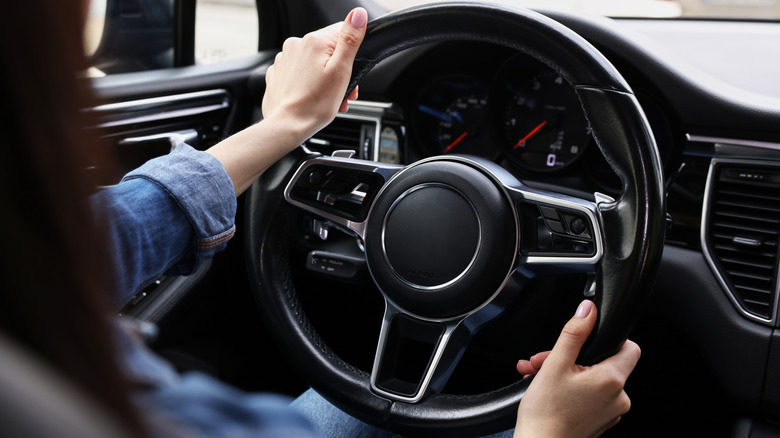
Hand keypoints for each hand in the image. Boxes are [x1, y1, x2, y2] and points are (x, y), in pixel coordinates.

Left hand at [208, 9, 366, 195]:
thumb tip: (358, 15)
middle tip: (344, 93)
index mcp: (314, 41)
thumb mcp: (341, 71)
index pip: (342, 34)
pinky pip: (300, 73)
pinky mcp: (278, 73)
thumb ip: (350, 40)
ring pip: (314, 63)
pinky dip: (309, 84)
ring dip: (326, 79)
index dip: (352, 55)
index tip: (351, 73)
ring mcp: (284, 59)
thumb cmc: (314, 104)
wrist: (287, 126)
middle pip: (328, 51)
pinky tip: (313, 98)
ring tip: (329, 100)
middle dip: (339, 71)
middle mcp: (296, 45)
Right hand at [513, 300, 640, 437]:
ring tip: (539, 375)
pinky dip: (570, 388)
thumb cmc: (546, 414)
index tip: (585, 339)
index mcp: (612, 380)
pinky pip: (589, 395)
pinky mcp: (600, 421)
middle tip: (545, 360)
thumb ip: (574, 333)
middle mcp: (618, 398)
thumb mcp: (555, 364)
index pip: (629, 346)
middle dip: (571, 356)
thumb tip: (588, 310)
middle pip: (603, 362)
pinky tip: (548, 389)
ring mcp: (610, 412)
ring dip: (565, 371)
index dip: (607, 337)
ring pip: (592, 379)